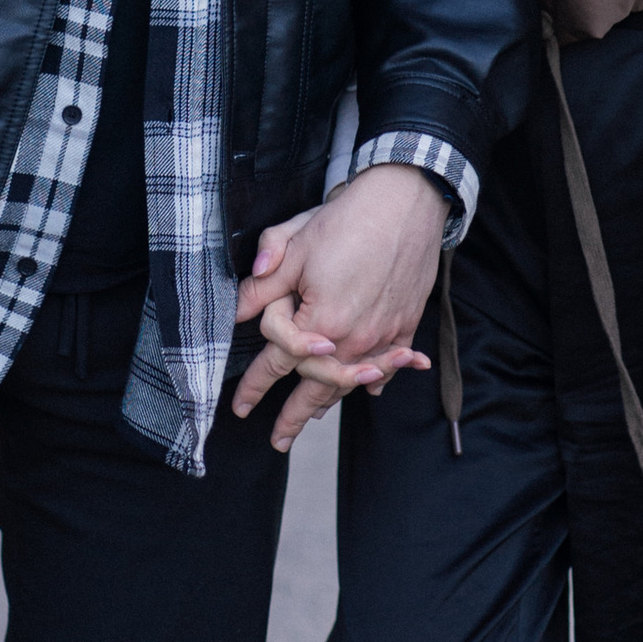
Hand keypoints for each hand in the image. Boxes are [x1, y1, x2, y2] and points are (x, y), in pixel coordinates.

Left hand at [230, 165, 447, 446]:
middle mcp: (354, 339)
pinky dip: (379, 378)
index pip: (277, 362)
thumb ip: (262, 286)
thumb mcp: (293, 245)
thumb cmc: (347, 220)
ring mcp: (384, 335)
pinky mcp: (406, 324)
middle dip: (294, 415)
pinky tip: (371, 388)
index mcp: (320, 322)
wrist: (406, 202)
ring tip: (313, 420)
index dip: (255, 386)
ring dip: (330, 403)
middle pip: (316, 387)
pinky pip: (390, 363)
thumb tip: (236, 312)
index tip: (240, 407)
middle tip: (278, 439)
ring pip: (352, 380)